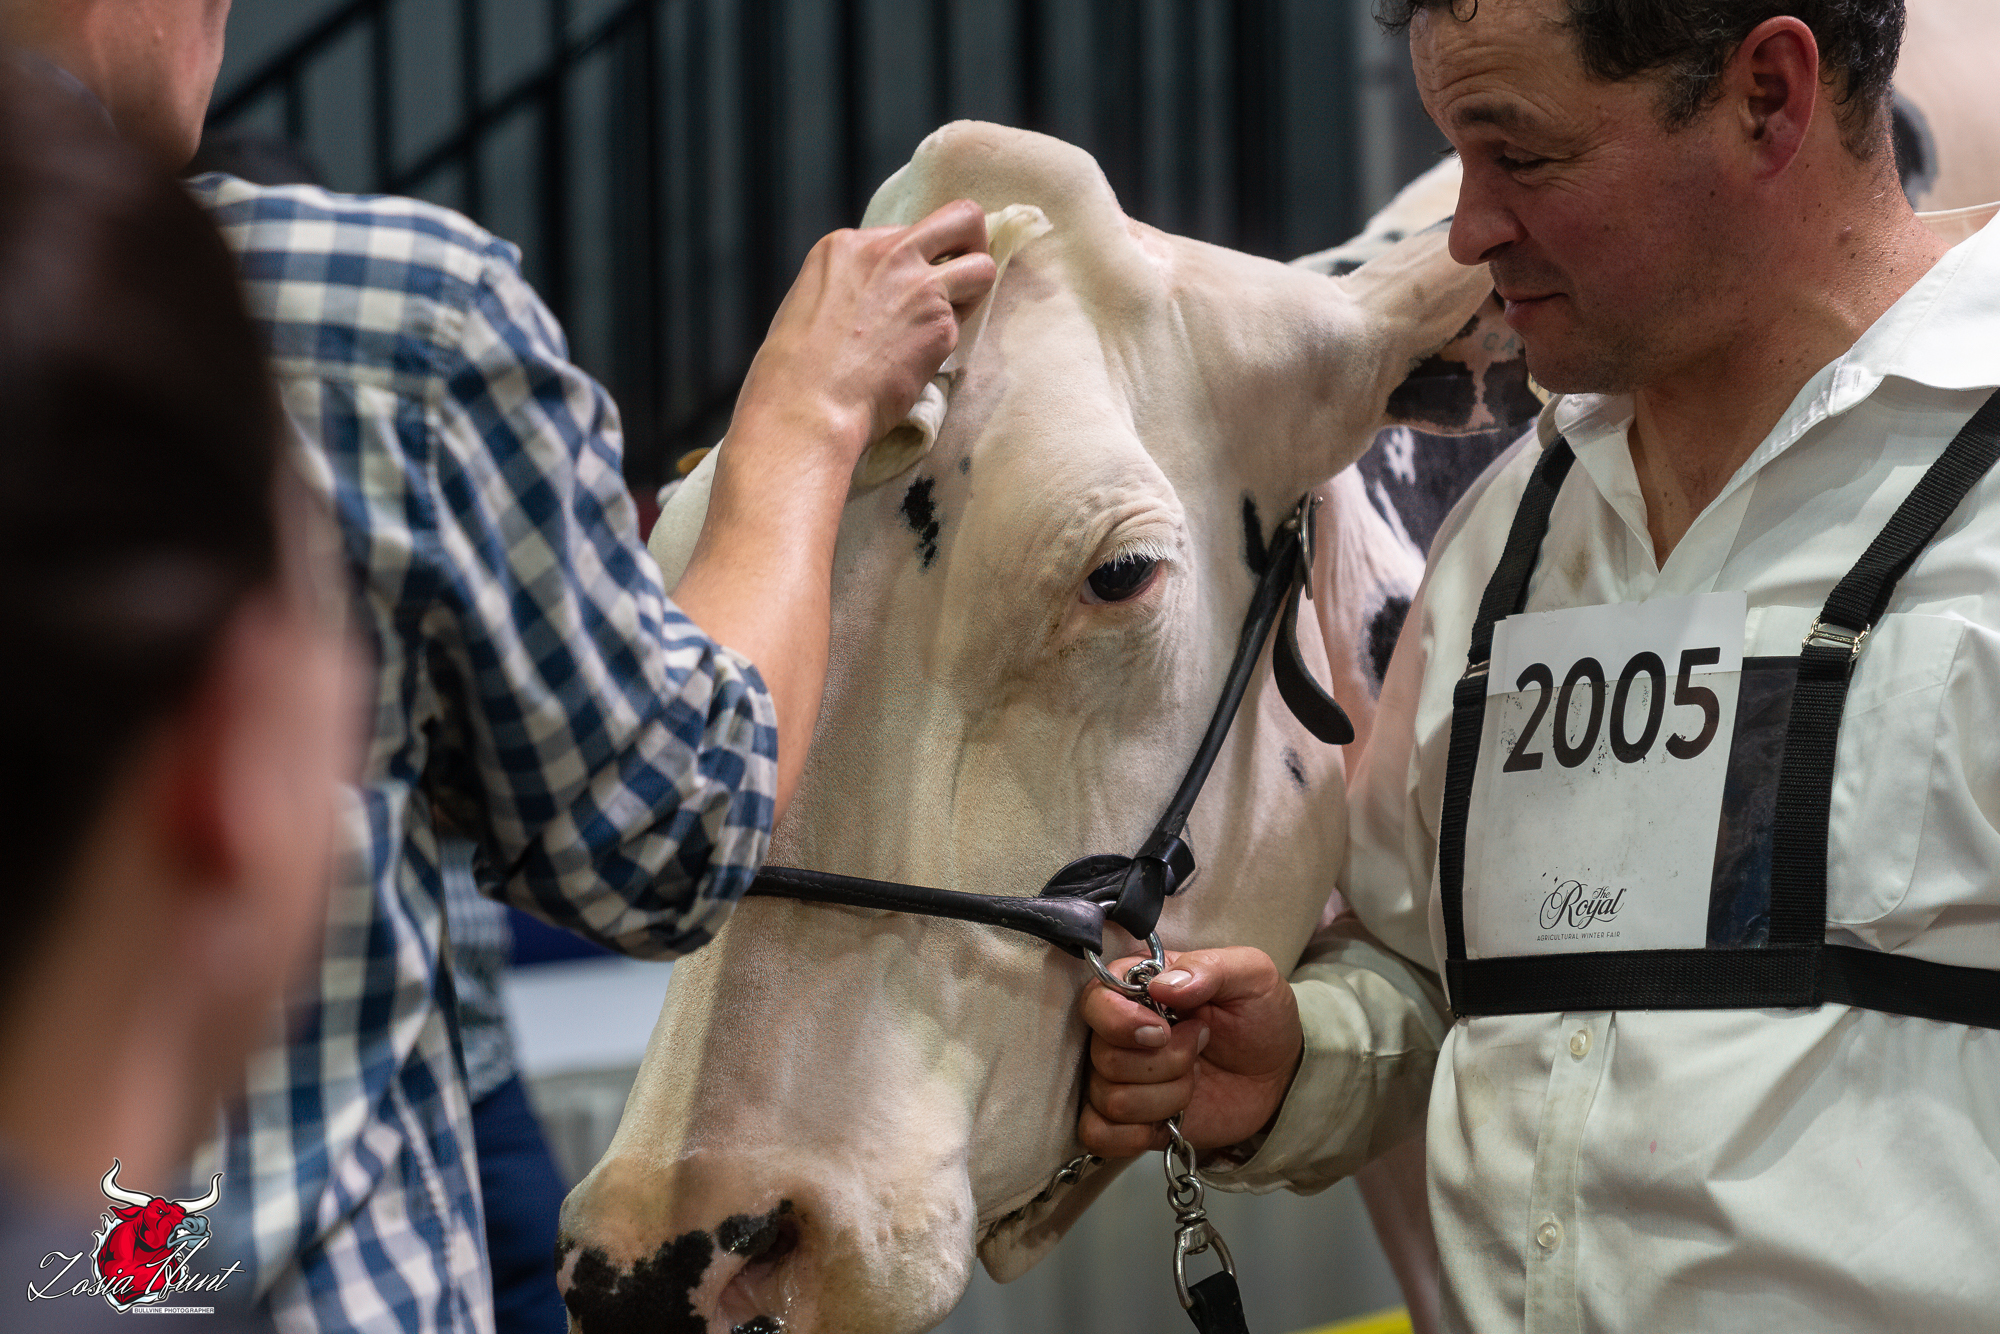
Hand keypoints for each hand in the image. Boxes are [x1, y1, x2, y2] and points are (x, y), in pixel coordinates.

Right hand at [732, 199, 996, 470]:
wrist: (806, 407)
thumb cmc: (795, 371)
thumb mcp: (810, 302)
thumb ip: (851, 285)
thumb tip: (877, 298)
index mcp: (847, 245)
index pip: (906, 235)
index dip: (914, 264)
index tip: (902, 294)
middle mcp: (887, 253)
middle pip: (962, 218)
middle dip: (972, 242)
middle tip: (965, 276)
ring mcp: (918, 285)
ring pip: (982, 266)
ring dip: (973, 292)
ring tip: (943, 323)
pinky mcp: (940, 324)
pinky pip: (964, 323)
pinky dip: (947, 343)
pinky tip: (917, 362)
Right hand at [1077, 947, 1303, 1158]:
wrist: (1278, 1072)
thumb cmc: (1259, 1016)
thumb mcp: (1251, 975)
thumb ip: (1208, 968)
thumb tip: (1162, 986)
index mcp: (1137, 989)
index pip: (1094, 1002)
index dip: (1120, 1022)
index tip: (1162, 1031)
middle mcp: (1120, 1034)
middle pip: (1105, 1057)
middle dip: (1165, 1062)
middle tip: (1200, 1047)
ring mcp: (1122, 1079)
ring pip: (1112, 1099)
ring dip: (1167, 1096)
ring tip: (1195, 1079)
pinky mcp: (1130, 1120)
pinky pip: (1099, 1134)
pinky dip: (1135, 1135)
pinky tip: (1168, 1120)